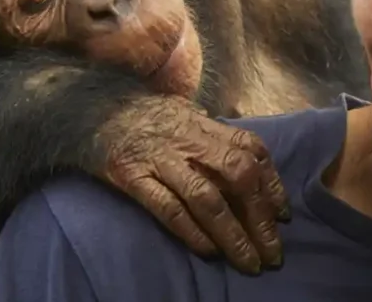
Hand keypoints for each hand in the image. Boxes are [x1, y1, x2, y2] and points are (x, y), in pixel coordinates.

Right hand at [95, 96, 289, 273]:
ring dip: (232, 234)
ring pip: (206, 197)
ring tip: (248, 262)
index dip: (273, 185)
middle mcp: (187, 140)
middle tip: (272, 252)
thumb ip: (213, 134)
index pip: (252, 150)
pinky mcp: (132, 176)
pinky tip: (208, 251)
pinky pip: (167, 207)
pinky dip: (191, 231)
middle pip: (237, 175)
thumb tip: (248, 158)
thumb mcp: (183, 114)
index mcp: (204, 125)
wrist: (89, 109)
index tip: (283, 216)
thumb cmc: (142, 117)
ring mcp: (160, 158)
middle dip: (260, 217)